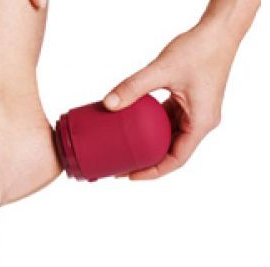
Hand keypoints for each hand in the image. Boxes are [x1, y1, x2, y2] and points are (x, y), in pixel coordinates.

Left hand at [104, 21, 238, 179]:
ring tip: (125, 151)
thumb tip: (108, 104)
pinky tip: (134, 130)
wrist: (220, 29)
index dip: (152, 172)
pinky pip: (168, 123)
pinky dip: (151, 129)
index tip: (131, 176)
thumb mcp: (163, 68)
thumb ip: (134, 86)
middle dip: (146, 162)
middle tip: (121, 166)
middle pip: (171, 153)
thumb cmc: (201, 47)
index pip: (176, 159)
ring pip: (169, 139)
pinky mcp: (187, 104)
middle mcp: (200, 123)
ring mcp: (194, 114)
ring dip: (148, 146)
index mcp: (200, 123)